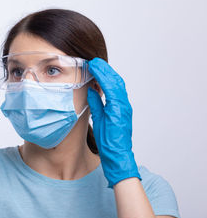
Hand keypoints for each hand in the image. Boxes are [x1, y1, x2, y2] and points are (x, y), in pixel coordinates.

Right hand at [86, 57, 140, 187]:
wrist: (118, 155)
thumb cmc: (108, 142)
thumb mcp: (99, 121)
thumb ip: (96, 104)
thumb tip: (92, 90)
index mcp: (117, 107)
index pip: (110, 84)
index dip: (101, 72)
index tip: (93, 63)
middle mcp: (123, 105)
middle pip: (116, 81)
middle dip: (105, 69)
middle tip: (95, 61)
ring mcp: (125, 107)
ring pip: (118, 85)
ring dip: (108, 74)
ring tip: (98, 68)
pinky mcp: (123, 110)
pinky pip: (118, 92)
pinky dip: (110, 83)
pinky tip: (103, 82)